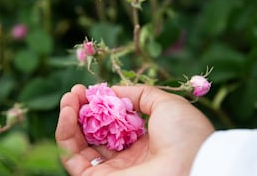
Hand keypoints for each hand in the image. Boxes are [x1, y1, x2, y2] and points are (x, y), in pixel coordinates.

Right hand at [55, 84, 213, 175]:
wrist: (193, 164)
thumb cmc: (185, 134)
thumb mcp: (166, 104)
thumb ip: (139, 94)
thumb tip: (113, 91)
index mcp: (143, 142)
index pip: (112, 124)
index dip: (99, 106)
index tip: (90, 89)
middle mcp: (126, 158)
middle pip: (93, 134)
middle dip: (81, 110)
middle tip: (74, 91)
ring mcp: (111, 170)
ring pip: (78, 146)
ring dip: (69, 119)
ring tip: (68, 98)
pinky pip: (71, 159)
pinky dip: (64, 134)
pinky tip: (68, 112)